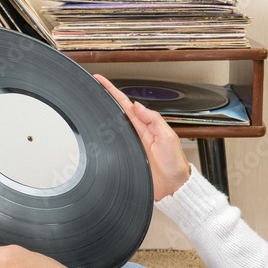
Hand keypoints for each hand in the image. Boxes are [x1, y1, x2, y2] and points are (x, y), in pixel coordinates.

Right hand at [94, 74, 190, 199]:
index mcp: (146, 124)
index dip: (113, 91)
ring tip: (92, 99)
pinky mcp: (126, 156)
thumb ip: (154, 120)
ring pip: (112, 124)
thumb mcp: (168, 137)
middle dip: (105, 96)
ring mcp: (130, 143)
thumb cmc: (175, 164)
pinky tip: (97, 128)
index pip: (126, 103)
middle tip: (94, 85)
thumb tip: (138, 105)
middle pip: (117, 110)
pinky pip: (112, 142)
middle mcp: (136, 131)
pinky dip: (103, 134)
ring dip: (102, 112)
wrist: (173, 187)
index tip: (102, 80)